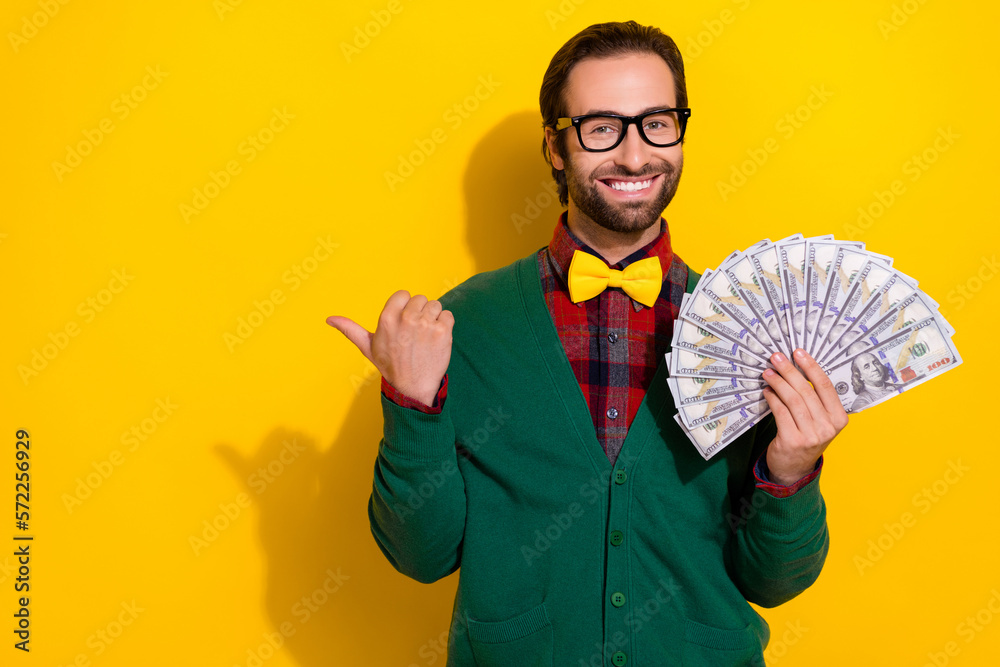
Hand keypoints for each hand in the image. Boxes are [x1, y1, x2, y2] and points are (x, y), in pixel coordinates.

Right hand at [327, 290, 453, 406]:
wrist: (413, 387)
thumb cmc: (391, 365)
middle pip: (420, 299)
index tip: (403, 322)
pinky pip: (448, 315)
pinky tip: (436, 340)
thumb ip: (350, 329)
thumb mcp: (368, 347)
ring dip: (433, 319)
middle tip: (415, 334)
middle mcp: (406, 319)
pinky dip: (445, 326)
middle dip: (419, 313)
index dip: (405, 307)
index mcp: (387, 319)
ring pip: (435, 305)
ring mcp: (426, 325)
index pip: (403, 294)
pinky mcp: (443, 332)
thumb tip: (329, 319)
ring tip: (425, 337)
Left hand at [761, 348, 848, 485]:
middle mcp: (828, 427)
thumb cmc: (807, 437)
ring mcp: (811, 435)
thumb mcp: (820, 420)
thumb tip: (797, 367)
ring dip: (778, 383)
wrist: (795, 468)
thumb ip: (815, 399)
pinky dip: (773, 399)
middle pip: (807, 391)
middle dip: (789, 371)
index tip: (798, 353)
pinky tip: (767, 391)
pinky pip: (781, 412)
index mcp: (839, 418)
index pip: (826, 386)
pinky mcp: (792, 441)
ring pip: (793, 400)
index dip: (811, 367)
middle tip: (776, 358)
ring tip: (768, 373)